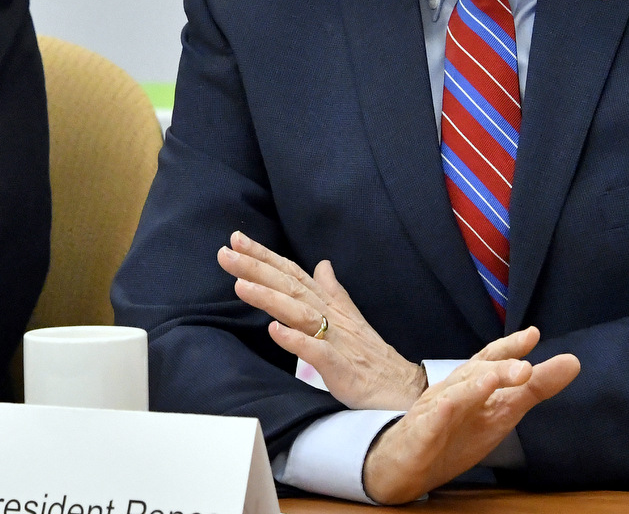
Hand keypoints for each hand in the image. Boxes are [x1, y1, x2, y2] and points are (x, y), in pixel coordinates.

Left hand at [217, 230, 425, 409]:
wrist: (402, 389)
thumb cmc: (371, 357)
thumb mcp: (351, 317)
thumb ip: (333, 290)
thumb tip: (321, 264)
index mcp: (330, 305)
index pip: (293, 274)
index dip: (265, 256)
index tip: (236, 240)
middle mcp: (331, 317)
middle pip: (290, 286)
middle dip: (257, 268)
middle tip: (226, 252)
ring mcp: (337, 341)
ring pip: (300, 313)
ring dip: (270, 298)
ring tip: (240, 285)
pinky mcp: (342, 369)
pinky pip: (317, 352)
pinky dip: (296, 340)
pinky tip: (275, 330)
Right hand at [361, 329, 580, 503]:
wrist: (403, 465)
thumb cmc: (453, 435)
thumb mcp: (500, 413)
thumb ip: (533, 389)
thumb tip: (572, 362)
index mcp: (472, 385)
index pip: (490, 359)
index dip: (509, 347)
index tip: (533, 335)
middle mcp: (452, 391)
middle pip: (475, 373)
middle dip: (500, 368)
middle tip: (526, 368)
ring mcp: (433, 412)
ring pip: (454, 394)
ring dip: (475, 386)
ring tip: (495, 379)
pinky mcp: (419, 436)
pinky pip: (428, 423)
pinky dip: (439, 414)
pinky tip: (449, 407)